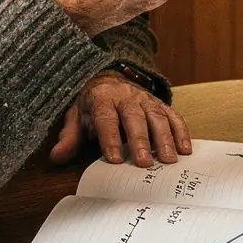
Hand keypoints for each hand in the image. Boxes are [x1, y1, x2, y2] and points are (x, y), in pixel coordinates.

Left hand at [50, 74, 191, 166]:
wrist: (110, 78)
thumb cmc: (93, 104)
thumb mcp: (77, 116)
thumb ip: (70, 137)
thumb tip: (57, 157)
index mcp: (102, 98)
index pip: (106, 118)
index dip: (110, 139)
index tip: (115, 159)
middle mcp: (126, 97)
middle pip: (134, 118)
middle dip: (140, 141)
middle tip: (144, 164)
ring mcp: (146, 99)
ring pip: (157, 116)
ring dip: (165, 138)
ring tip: (169, 160)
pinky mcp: (160, 104)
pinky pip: (173, 115)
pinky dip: (181, 131)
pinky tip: (186, 149)